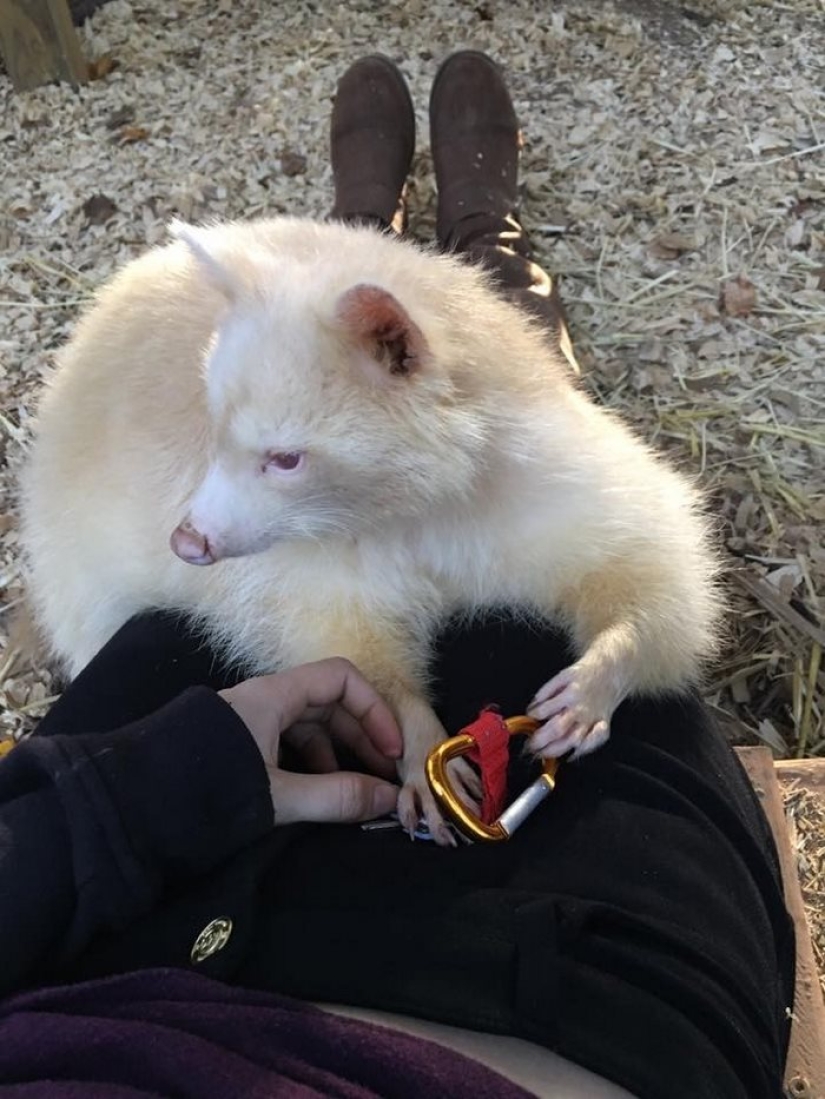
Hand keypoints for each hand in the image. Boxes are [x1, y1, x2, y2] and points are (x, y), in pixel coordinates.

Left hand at [218, 658, 402, 825]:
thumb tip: (389, 800)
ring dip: (341, 751)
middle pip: (329, 702)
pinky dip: (315, 761)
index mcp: (273, 696)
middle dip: (362, 735)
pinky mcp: (240, 744)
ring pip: (310, 724)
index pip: (340, 678)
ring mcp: (251, 721)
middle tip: (386, 775)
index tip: (391, 748)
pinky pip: (290, 741)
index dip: (373, 708)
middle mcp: (265, 700)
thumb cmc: (208, 790)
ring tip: (360, 787)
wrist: (135, 809)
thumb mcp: (278, 796)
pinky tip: (324, 790)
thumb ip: (336, 797)